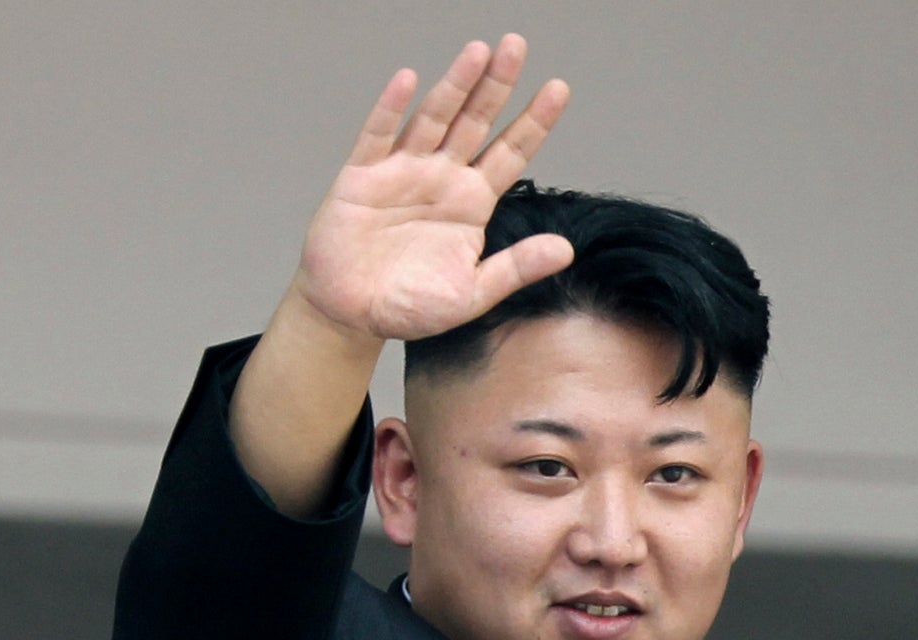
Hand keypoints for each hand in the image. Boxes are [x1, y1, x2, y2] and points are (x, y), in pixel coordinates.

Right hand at [292, 35, 572, 341]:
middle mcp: (441, 178)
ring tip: (478, 51)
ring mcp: (402, 172)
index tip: (559, 89)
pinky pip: (378, 136)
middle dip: (496, 85)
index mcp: (472, 203)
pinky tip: (409, 80)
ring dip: (454, 85)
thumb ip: (515, 269)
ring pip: (433, 118)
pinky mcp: (362, 176)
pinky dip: (392, 109)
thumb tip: (566, 250)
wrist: (351, 314)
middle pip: (476, 122)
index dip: (534, 122)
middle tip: (517, 46)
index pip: (511, 154)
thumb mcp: (471, 294)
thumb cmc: (410, 306)